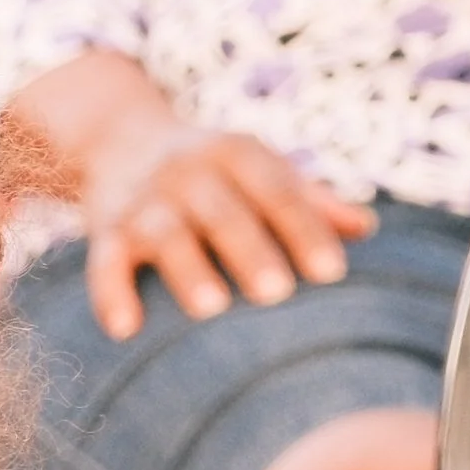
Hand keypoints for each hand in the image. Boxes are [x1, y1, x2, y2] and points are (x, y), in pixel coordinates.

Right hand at [78, 113, 372, 340]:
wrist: (121, 140)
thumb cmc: (214, 173)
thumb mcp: (258, 170)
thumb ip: (309, 200)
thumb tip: (365, 230)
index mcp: (235, 153)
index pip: (275, 189)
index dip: (303, 228)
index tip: (332, 273)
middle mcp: (187, 171)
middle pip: (221, 210)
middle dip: (249, 249)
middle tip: (278, 294)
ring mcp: (144, 202)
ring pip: (165, 234)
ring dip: (186, 269)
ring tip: (211, 309)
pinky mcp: (106, 232)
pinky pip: (104, 264)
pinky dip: (112, 294)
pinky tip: (126, 328)